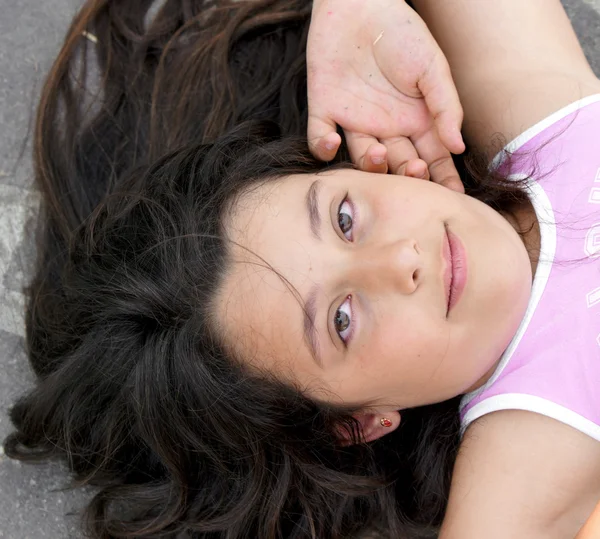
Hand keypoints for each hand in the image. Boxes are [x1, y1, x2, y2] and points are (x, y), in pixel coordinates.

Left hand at [307, 0, 464, 191]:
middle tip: (414, 172)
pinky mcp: (325, 110)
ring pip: (362, 159)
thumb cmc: (402, 31)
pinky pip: (319, 138)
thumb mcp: (432, 67)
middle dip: (407, 177)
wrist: (361, 2)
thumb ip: (445, 106)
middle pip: (398, 166)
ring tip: (380, 153)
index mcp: (415, 121)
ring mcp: (355, 122)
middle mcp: (386, 128)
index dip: (442, 179)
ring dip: (370, 164)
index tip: (451, 198)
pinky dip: (322, 145)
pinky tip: (333, 138)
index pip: (432, 159)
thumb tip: (458, 146)